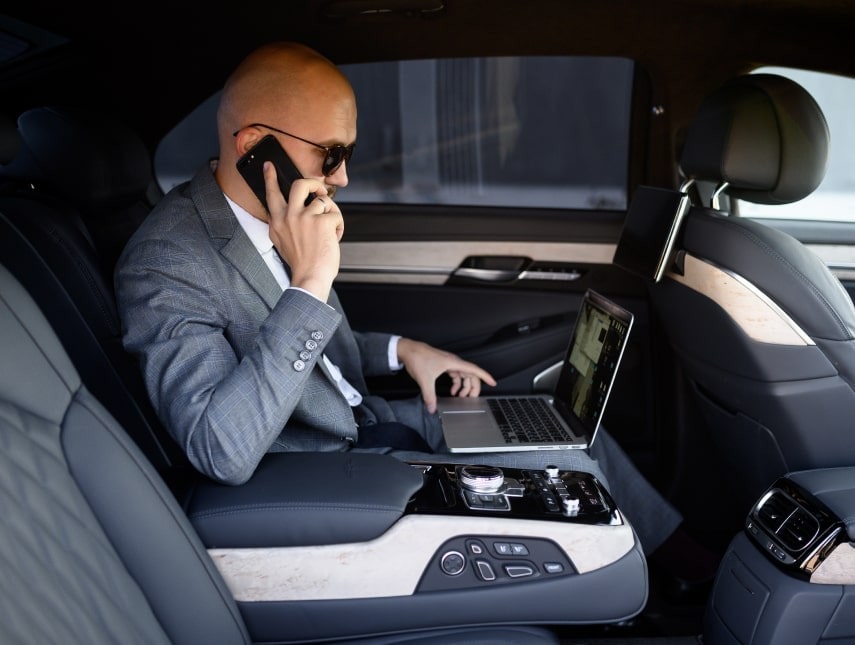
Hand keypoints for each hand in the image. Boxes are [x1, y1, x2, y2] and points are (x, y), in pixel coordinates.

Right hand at [264, 161, 342, 300]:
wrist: (309, 278)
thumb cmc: (301, 263)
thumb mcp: (282, 241)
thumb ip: (285, 224)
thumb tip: (299, 208)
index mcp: (276, 222)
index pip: (272, 194)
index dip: (270, 178)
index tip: (269, 166)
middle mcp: (288, 216)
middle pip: (300, 184)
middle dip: (314, 184)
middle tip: (320, 191)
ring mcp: (305, 218)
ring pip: (323, 200)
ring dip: (331, 212)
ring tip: (330, 229)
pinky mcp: (322, 222)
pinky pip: (335, 215)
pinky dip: (339, 226)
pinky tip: (334, 238)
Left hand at [396, 338, 496, 413]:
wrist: (408, 350)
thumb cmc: (418, 358)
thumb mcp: (424, 380)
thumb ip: (429, 396)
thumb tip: (432, 408)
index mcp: (453, 363)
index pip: (474, 369)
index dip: (485, 376)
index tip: (493, 382)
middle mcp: (453, 362)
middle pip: (471, 374)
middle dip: (473, 387)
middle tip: (472, 399)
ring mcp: (449, 363)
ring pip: (463, 375)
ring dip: (464, 386)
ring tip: (461, 397)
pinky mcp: (444, 364)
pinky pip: (456, 374)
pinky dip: (457, 383)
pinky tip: (452, 391)